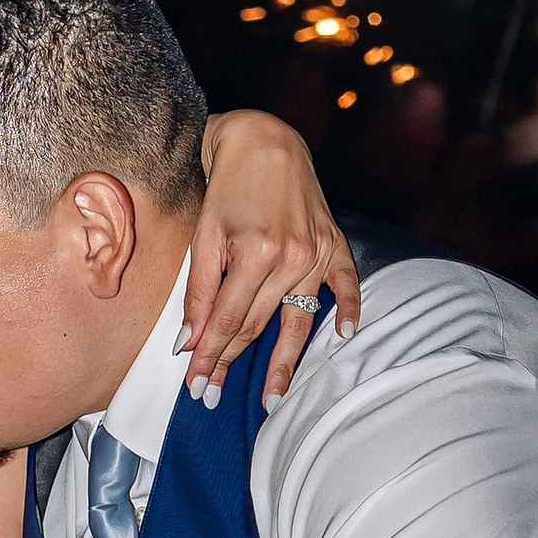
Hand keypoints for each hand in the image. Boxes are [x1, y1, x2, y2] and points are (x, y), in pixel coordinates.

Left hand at [186, 109, 363, 401]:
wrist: (264, 139)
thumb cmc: (225, 185)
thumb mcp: (203, 235)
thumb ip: (199, 292)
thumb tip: (188, 342)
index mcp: (254, 253)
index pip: (228, 321)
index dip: (208, 356)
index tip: (194, 384)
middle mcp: (291, 257)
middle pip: (258, 326)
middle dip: (231, 362)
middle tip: (212, 395)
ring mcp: (317, 253)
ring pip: (297, 320)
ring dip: (283, 362)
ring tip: (273, 399)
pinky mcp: (335, 243)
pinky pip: (346, 284)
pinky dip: (348, 309)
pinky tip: (345, 337)